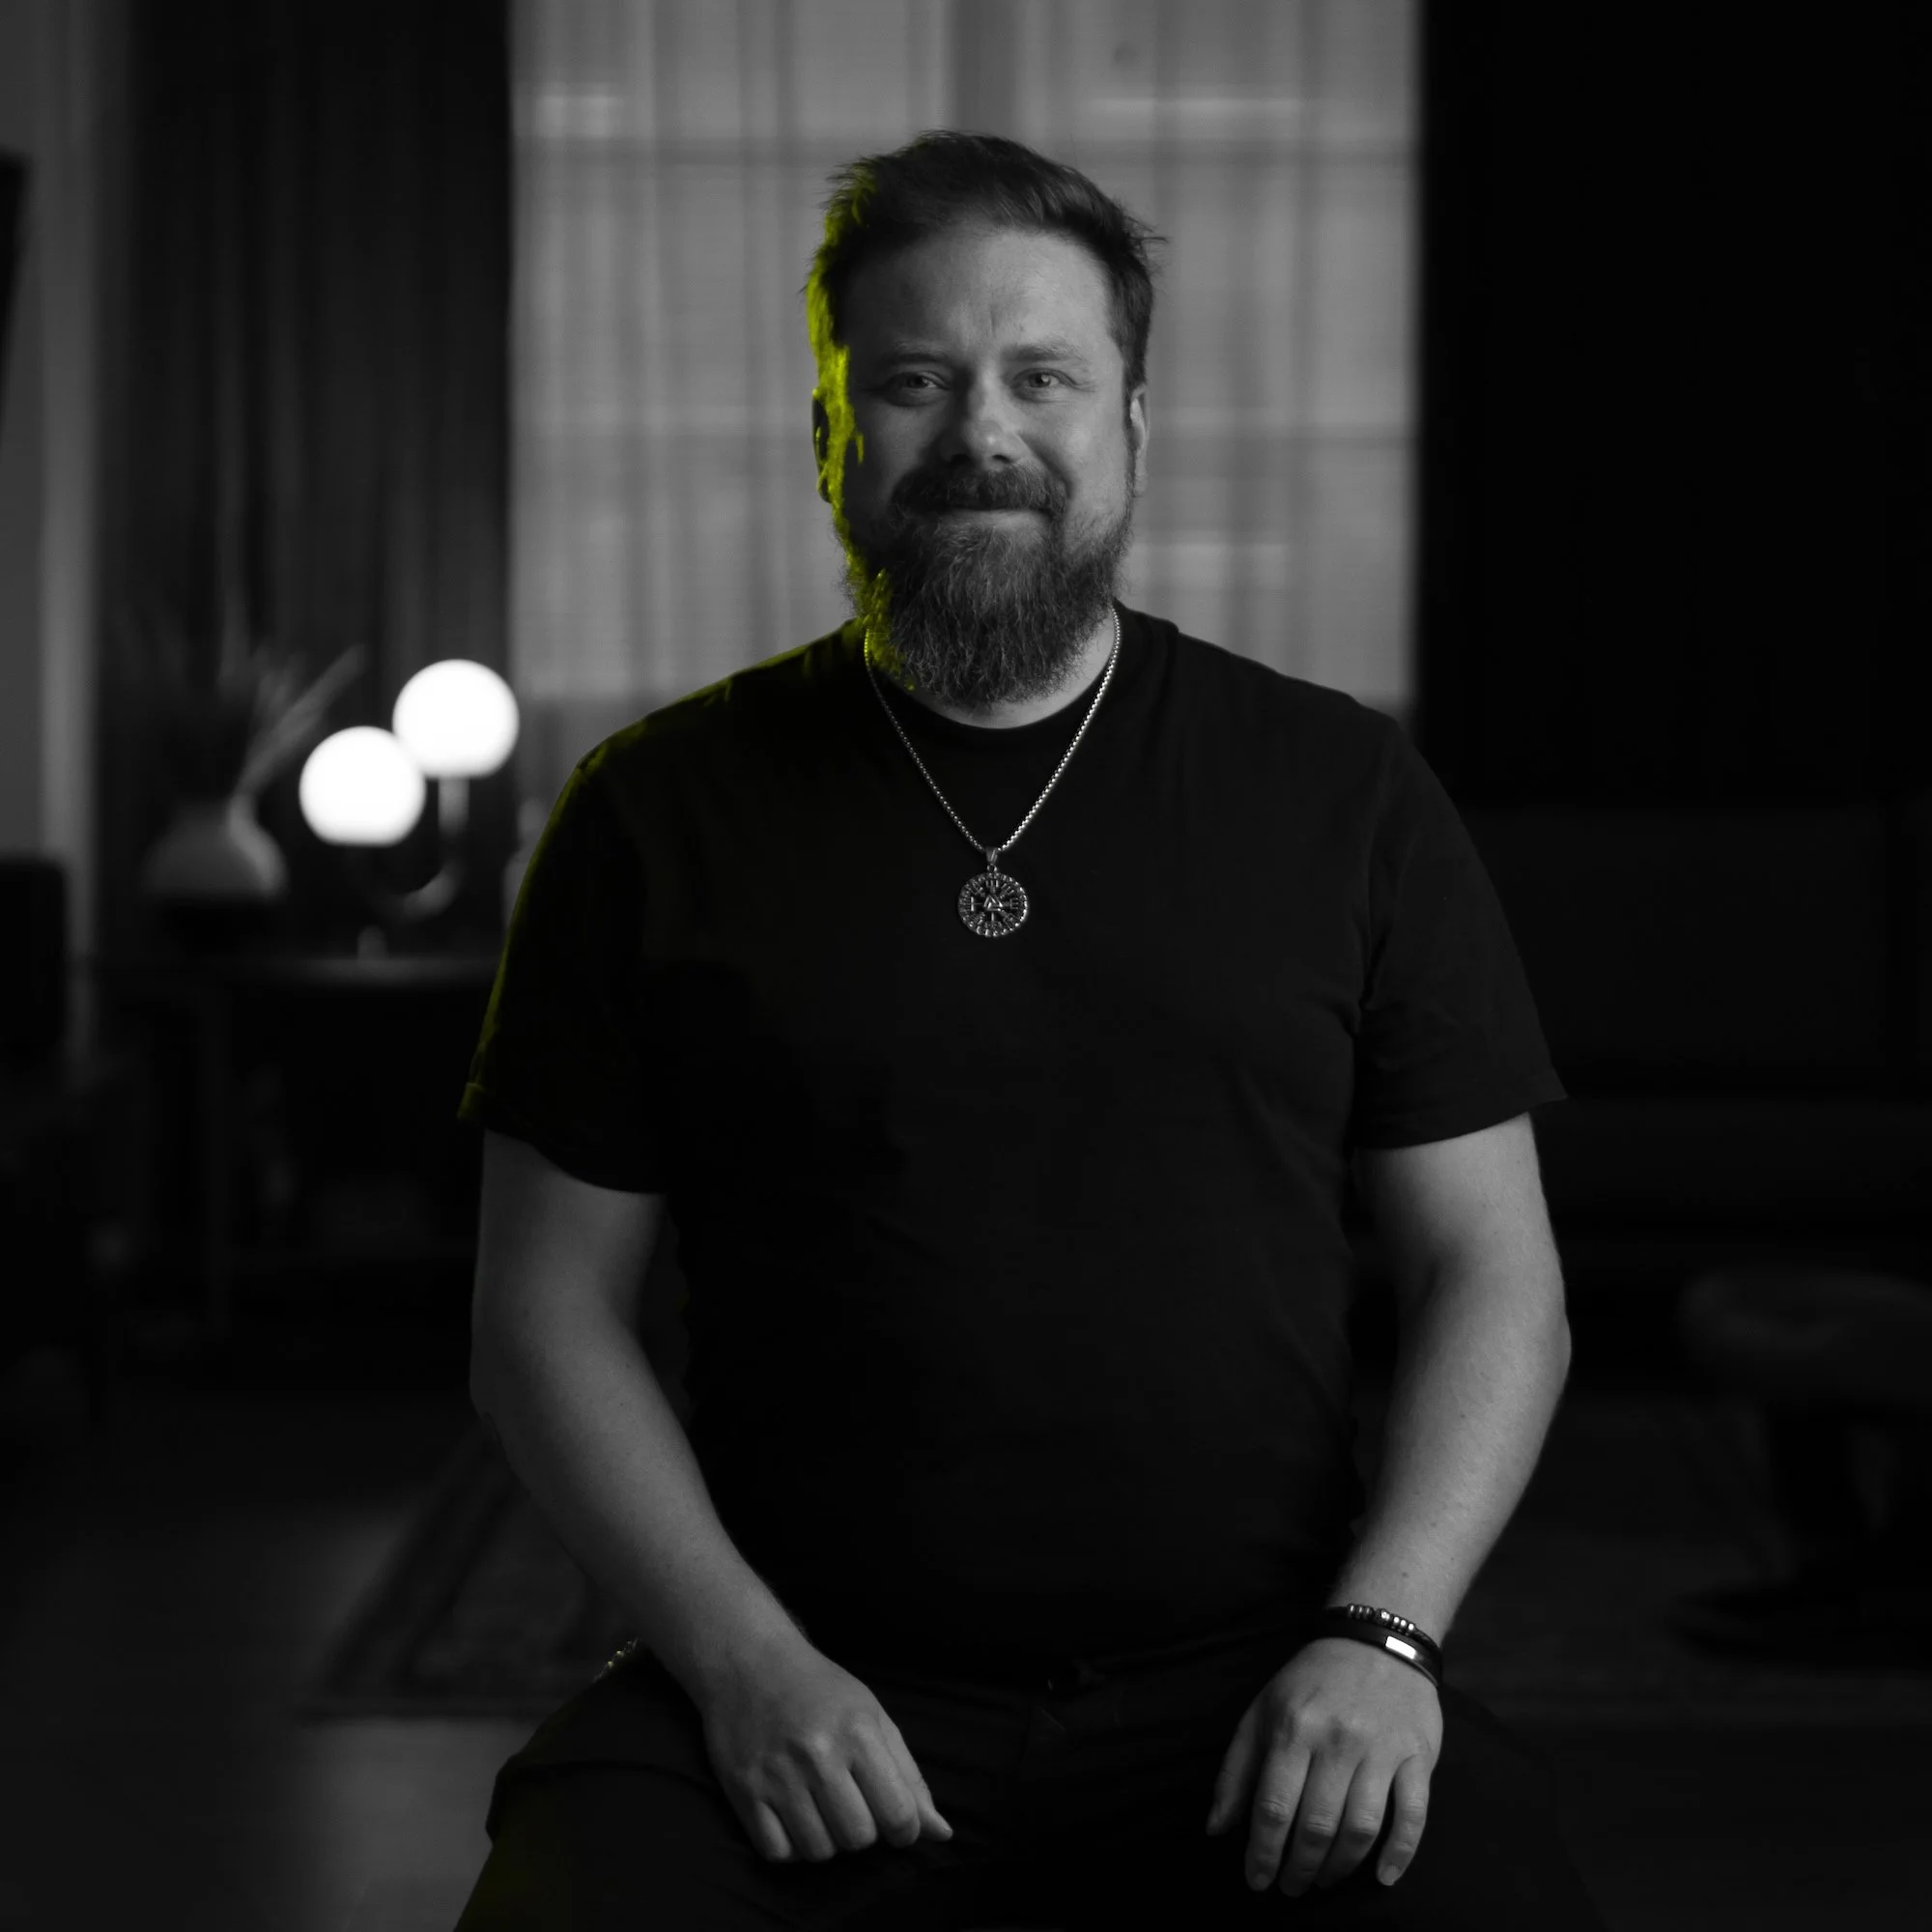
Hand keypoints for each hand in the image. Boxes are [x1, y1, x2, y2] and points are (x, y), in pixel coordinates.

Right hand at [694, 1630, 954, 1863]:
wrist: (749, 1661)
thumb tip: (942, 1833)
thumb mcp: (872, 1717)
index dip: (904, 1831)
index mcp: (858, 1732)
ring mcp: (777, 1775)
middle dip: (862, 1832)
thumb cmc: (820, 1690)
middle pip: (858, 1838)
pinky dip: (790, 1847)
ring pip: (819, 1851)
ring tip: (820, 1808)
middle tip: (851, 1804)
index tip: (895, 1822)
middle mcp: (818, 1754)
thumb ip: (908, 1776)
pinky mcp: (744, 1791)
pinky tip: (792, 1818)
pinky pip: (778, 1853)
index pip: (898, 1814)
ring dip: (826, 1840)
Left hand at [1205, 1636, 1439, 1895]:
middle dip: (1299, 1867)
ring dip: (1339, 1867)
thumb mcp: (1262, 1710)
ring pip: (1361, 1827)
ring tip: (1324, 1881)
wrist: (1376, 1639)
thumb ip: (1237, 1769)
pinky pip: (1413, 1814)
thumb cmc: (1311, 1681)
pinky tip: (1383, 1876)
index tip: (1257, 1881)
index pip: (1274, 1806)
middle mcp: (1337, 1739)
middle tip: (1291, 1888)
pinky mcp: (1417, 1755)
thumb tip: (1216, 1828)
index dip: (1262, 1852)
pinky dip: (1400, 1853)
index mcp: (1293, 1727)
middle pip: (1316, 1824)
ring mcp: (1381, 1748)